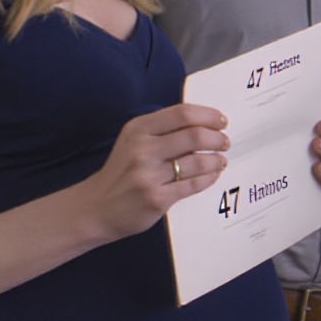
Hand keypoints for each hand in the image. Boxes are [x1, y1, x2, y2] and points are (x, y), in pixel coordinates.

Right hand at [84, 104, 228, 240]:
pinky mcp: (157, 198)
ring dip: (216, 160)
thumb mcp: (132, 140)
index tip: (221, 121)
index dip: (208, 116)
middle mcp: (142, 149)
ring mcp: (149, 175)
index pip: (182, 113)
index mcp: (138, 129)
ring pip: (197, 162)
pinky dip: (209, 178)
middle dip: (217, 138)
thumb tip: (203, 124)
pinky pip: (193, 185)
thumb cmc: (120, 172)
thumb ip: (162, 130)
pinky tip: (212, 174)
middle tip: (224, 142)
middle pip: (194, 136)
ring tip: (220, 160)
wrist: (96, 207)